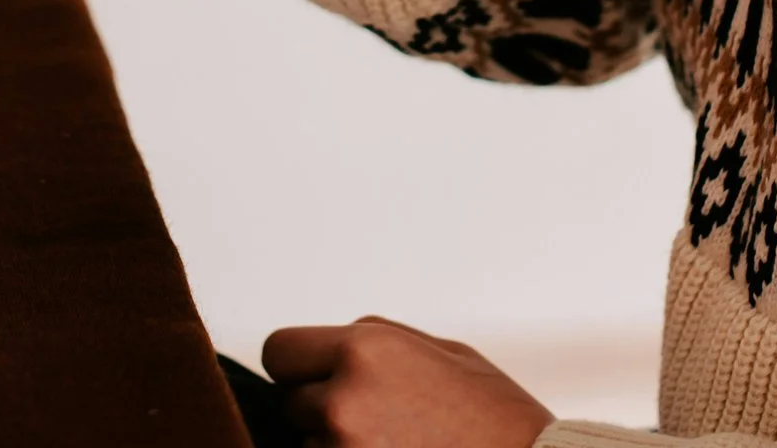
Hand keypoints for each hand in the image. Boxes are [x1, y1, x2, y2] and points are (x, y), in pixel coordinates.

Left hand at [261, 317, 553, 447]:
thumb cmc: (496, 421)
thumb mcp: (444, 353)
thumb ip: (377, 339)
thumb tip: (326, 344)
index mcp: (365, 349)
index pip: (280, 351)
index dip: (300, 367)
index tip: (318, 380)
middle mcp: (343, 401)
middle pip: (292, 404)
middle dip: (322, 411)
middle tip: (380, 425)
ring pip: (308, 447)